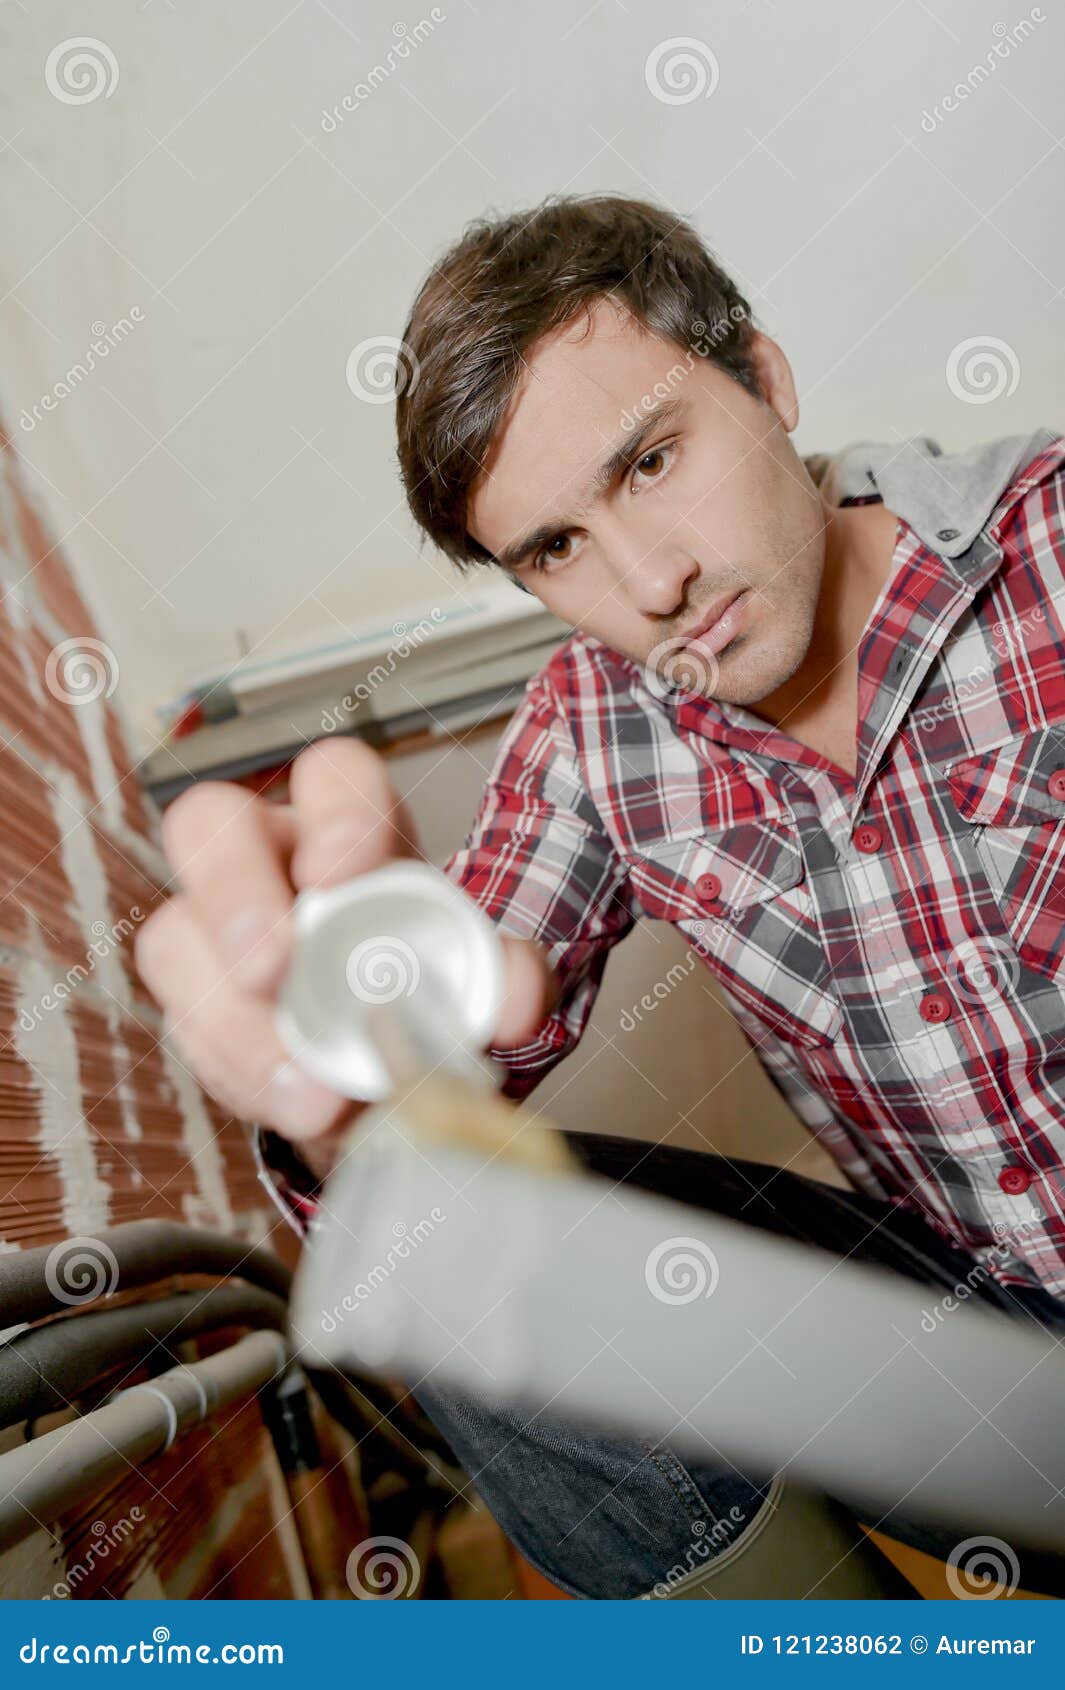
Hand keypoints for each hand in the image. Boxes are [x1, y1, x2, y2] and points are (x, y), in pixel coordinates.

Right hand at [135, 738, 555, 1179]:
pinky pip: (188, 1030)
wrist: (386, 1071)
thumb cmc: (426, 989)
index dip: (333, 813)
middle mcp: (268, 860)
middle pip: (208, 824)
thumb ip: (508, 977)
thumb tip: (517, 995)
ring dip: (237, 1020)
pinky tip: (296, 1105)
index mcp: (350, 830)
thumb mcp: (482, 981)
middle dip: (232, 894)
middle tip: (270, 971)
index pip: (331, 774)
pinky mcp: (192, 1005)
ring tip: (310, 1090)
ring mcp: (214, 931)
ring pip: (177, 938)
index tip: (342, 876)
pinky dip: (244, 1077)